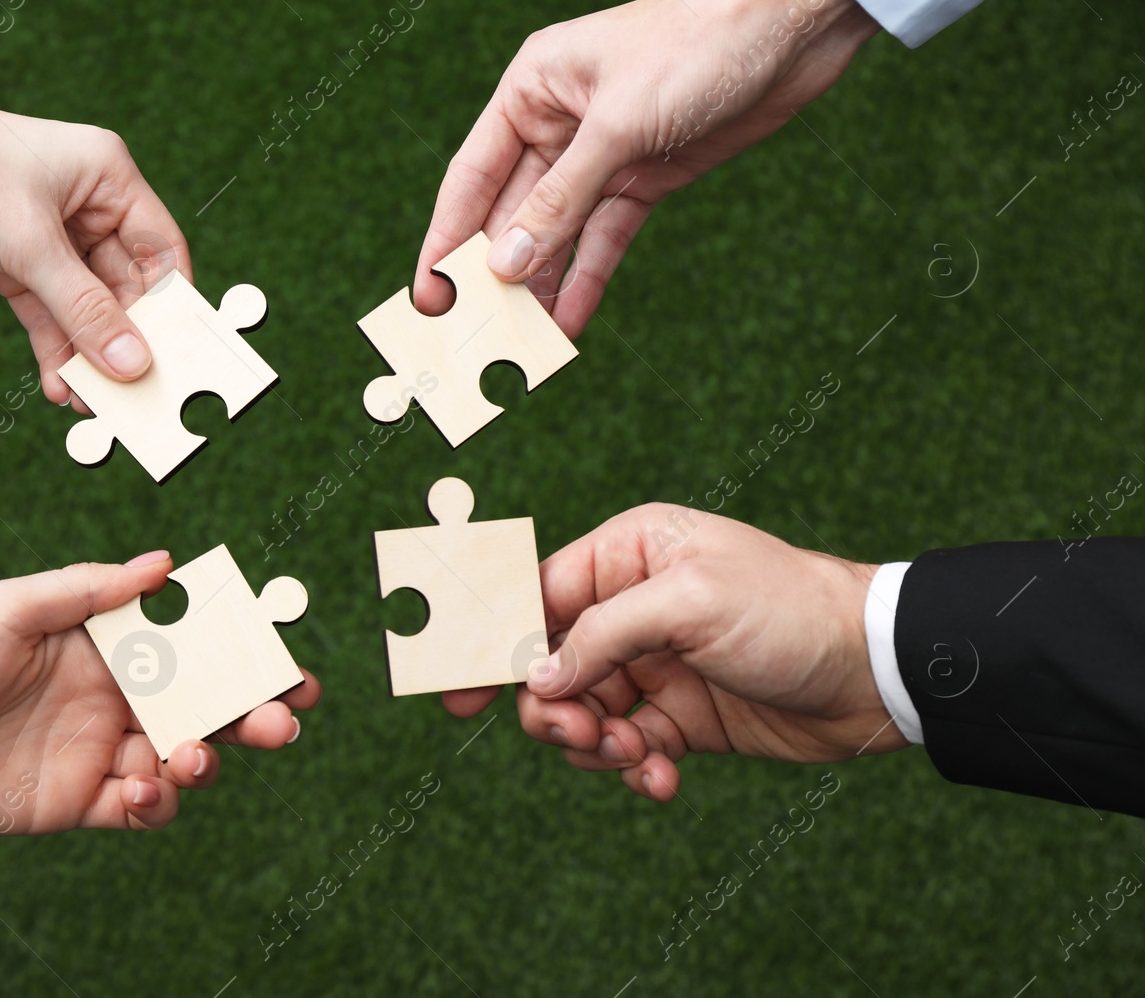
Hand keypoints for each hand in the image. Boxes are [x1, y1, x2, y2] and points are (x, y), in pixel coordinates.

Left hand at [0, 68, 192, 409]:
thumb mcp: (26, 244)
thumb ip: (84, 308)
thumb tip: (133, 363)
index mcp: (109, 179)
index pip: (162, 252)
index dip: (173, 308)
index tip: (180, 361)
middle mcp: (89, 206)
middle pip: (126, 289)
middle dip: (123, 343)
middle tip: (129, 398)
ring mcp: (53, 236)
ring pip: (86, 308)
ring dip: (87, 355)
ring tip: (87, 405)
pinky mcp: (16, 260)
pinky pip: (49, 313)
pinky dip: (54, 348)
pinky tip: (55, 385)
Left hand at [0, 553, 319, 835]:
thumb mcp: (8, 606)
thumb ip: (89, 589)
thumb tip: (167, 563)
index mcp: (103, 642)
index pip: (191, 643)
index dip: (243, 652)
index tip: (287, 664)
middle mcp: (110, 695)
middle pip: (203, 704)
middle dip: (251, 712)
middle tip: (282, 720)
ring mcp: (95, 751)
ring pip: (180, 759)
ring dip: (205, 759)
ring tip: (190, 757)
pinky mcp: (74, 802)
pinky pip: (138, 808)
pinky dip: (157, 802)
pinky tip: (140, 788)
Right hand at [414, 0, 877, 335]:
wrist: (794, 26)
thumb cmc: (698, 44)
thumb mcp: (619, 126)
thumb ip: (560, 201)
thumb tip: (507, 265)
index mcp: (531, 91)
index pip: (471, 178)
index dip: (446, 240)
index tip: (428, 296)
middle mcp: (556, 125)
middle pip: (510, 213)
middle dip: (494, 273)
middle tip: (473, 335)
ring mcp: (601, 156)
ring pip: (556, 234)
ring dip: (540, 286)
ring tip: (521, 344)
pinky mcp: (644, 177)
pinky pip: (603, 238)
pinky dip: (588, 278)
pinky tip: (571, 321)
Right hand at [443, 504, 907, 802]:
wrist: (877, 672)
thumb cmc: (789, 610)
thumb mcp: (689, 603)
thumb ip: (601, 635)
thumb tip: (535, 679)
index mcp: (628, 553)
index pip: (535, 594)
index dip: (491, 639)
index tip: (455, 688)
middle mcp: (632, 607)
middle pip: (548, 663)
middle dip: (551, 707)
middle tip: (580, 735)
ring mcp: (654, 664)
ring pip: (580, 712)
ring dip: (593, 744)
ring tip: (634, 757)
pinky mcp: (679, 717)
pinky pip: (625, 747)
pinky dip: (632, 768)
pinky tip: (661, 779)